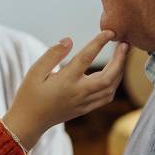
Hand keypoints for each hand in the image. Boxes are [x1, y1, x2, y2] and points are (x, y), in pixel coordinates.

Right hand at [2, 32, 128, 149]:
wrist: (28, 123)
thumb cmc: (29, 95)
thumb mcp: (35, 72)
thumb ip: (52, 55)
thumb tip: (69, 40)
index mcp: (66, 81)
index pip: (87, 58)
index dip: (99, 43)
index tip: (109, 32)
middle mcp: (78, 93)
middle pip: (109, 76)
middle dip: (120, 60)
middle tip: (125, 44)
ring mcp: (83, 103)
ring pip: (111, 88)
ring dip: (119, 71)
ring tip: (121, 56)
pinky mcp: (84, 109)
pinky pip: (106, 97)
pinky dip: (114, 84)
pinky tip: (113, 74)